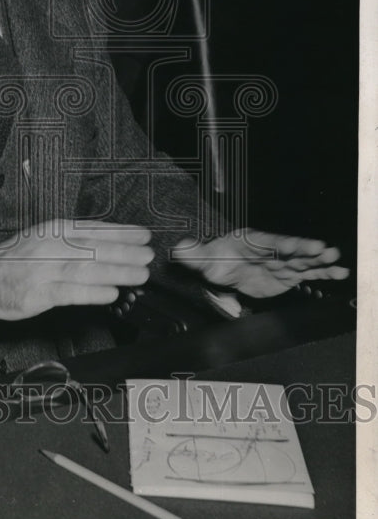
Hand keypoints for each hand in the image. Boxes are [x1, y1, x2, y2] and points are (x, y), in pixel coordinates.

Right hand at [0, 220, 152, 322]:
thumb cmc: (15, 260)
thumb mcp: (43, 239)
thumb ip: (73, 241)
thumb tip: (110, 244)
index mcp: (53, 230)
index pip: (93, 228)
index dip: (121, 232)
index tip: (143, 235)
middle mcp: (49, 246)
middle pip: (94, 247)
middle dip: (125, 251)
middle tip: (149, 255)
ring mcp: (43, 270)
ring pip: (86, 269)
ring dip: (117, 271)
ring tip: (140, 274)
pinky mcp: (37, 294)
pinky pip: (69, 293)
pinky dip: (92, 292)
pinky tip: (111, 294)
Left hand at [172, 229, 349, 298]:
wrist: (218, 271)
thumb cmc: (212, 260)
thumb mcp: (201, 257)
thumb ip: (192, 253)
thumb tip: (178, 248)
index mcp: (253, 241)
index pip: (275, 242)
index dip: (293, 244)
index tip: (311, 244)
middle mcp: (271, 251)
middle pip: (293, 251)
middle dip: (311, 252)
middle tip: (329, 252)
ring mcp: (281, 263)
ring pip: (303, 262)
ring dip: (321, 264)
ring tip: (340, 267)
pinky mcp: (286, 276)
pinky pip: (306, 274)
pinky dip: (322, 274)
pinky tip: (339, 274)